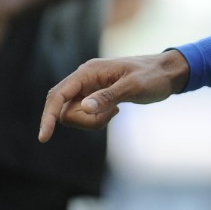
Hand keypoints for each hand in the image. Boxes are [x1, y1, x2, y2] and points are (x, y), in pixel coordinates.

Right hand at [38, 49, 189, 141]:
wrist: (167, 73)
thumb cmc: (153, 77)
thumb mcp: (134, 87)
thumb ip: (109, 96)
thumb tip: (85, 107)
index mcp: (88, 72)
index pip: (58, 95)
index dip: (48, 116)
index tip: (44, 137)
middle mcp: (83, 79)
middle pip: (64, 110)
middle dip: (84, 120)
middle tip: (113, 113)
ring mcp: (88, 89)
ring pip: (74, 115)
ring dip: (93, 121)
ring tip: (116, 110)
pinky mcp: (94, 97)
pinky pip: (85, 116)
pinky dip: (98, 120)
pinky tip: (116, 110)